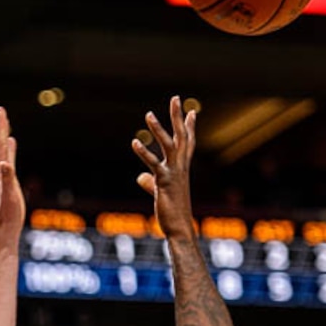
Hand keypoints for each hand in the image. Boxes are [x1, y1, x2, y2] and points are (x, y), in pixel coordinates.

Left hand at [0, 106, 25, 234]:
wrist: (3, 230)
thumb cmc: (7, 215)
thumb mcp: (10, 195)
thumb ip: (7, 178)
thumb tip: (4, 162)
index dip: (1, 127)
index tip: (0, 110)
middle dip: (0, 127)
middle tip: (0, 110)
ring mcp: (2, 177)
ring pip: (3, 152)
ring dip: (3, 137)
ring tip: (5, 125)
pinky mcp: (7, 183)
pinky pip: (8, 161)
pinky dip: (9, 150)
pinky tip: (10, 146)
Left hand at [131, 95, 195, 239]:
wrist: (179, 227)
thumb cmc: (172, 211)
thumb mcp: (160, 192)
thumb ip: (151, 181)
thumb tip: (141, 177)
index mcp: (182, 168)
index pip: (188, 143)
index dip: (189, 127)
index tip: (191, 111)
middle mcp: (181, 167)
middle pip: (181, 136)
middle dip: (177, 117)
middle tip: (176, 97)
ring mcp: (174, 173)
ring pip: (168, 146)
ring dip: (158, 129)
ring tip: (148, 114)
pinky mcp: (164, 182)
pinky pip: (154, 164)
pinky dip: (144, 153)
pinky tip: (134, 142)